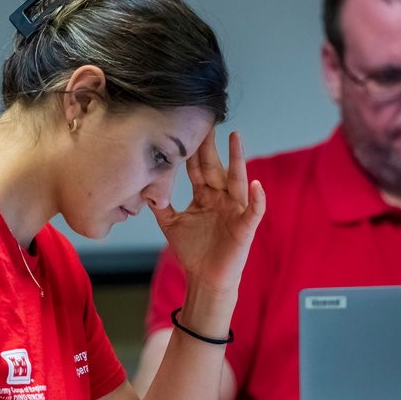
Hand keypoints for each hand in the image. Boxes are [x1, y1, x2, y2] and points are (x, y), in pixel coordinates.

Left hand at [151, 129, 265, 295]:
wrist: (205, 279)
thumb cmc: (193, 252)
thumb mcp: (171, 224)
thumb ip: (160, 205)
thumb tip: (144, 186)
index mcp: (204, 195)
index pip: (196, 168)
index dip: (192, 149)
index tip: (185, 126)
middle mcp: (220, 197)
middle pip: (214, 167)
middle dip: (210, 145)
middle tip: (207, 120)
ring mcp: (234, 210)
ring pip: (236, 180)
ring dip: (237, 159)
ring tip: (236, 138)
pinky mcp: (245, 226)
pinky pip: (253, 210)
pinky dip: (257, 198)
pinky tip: (256, 184)